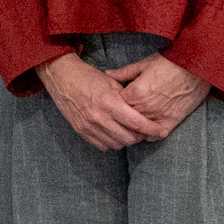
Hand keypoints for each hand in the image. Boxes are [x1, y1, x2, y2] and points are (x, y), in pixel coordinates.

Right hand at [36, 51, 155, 150]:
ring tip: (128, 131)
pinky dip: (111, 141)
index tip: (160, 131)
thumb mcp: (111, 82)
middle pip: (128, 138)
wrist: (62, 78)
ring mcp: (89, 126)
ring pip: (116, 144)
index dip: (152, 129)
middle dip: (139, 136)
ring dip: (125, 140)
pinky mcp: (81, 130)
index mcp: (110, 102)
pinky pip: (102, 145)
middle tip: (142, 130)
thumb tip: (144, 110)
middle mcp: (100, 117)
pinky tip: (113, 132)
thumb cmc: (89, 77)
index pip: (137, 123)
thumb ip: (127, 98)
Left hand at [116, 54, 211, 137]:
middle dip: (122, 118)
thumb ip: (124, 73)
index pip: (116, 105)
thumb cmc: (170, 63)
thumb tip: (107, 74)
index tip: (116, 102)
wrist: (197, 67)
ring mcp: (157, 116)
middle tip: (122, 115)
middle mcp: (144, 108)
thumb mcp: (144, 64)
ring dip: (135, 128)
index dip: (115, 104)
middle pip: (125, 120)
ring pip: (138, 130)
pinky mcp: (171, 122)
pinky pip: (155, 135)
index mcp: (135, 93)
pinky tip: (147, 129)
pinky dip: (150, 134)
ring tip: (133, 123)